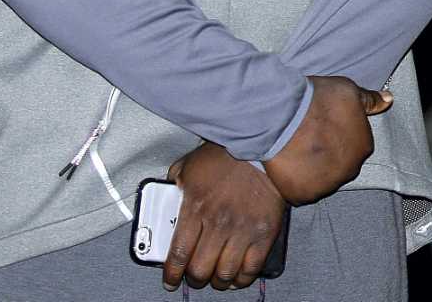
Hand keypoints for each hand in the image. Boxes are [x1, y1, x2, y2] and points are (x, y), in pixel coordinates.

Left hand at [163, 142, 287, 291]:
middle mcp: (218, 223)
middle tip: (195, 277)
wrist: (265, 149)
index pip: (178, 254)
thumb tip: (165, 195)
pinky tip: (237, 276)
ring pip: (224, 273)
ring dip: (217, 282)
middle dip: (194, 279)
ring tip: (216, 279)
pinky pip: (251, 268)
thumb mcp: (191, 165)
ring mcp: (242, 230)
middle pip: (200, 269)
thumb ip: (175, 183)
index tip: (171, 281)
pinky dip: (242, 278)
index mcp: (196, 208)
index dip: (172, 274)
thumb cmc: (228, 156)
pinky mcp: (264, 233)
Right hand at [261, 75, 390, 204]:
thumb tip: (388, 99)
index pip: (355, 146)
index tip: (324, 128)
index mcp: (364, 147)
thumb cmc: (319, 101)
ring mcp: (326, 186)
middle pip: (339, 166)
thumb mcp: (350, 92)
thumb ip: (370, 101)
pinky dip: (295, 182)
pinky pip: (301, 192)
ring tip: (297, 150)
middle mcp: (350, 171)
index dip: (337, 137)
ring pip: (320, 180)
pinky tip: (289, 164)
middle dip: (327, 155)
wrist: (285, 116)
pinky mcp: (303, 196)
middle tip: (309, 139)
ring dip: (312, 170)